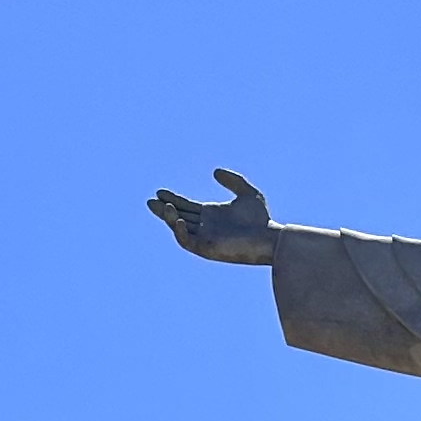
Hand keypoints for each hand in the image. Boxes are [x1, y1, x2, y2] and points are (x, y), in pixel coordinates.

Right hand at [147, 167, 274, 265]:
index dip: (173, 199)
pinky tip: (180, 220)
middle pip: (179, 216)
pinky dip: (181, 232)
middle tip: (151, 201)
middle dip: (164, 209)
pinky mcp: (207, 248)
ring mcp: (205, 238)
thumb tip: (215, 171)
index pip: (186, 206)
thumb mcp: (248, 193)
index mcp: (211, 215)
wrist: (269, 238)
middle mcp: (205, 227)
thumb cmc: (261, 219)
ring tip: (166, 207)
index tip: (160, 191)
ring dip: (170, 219)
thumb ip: (233, 181)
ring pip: (180, 228)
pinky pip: (188, 241)